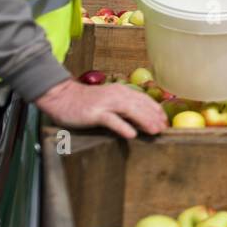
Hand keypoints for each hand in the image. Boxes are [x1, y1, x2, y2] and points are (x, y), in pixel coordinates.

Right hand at [36, 79, 166, 138]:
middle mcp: (116, 95)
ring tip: (155, 131)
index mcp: (121, 91)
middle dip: (155, 117)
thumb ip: (124, 107)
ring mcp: (105, 103)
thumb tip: (142, 120)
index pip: (145, 100)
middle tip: (165, 129)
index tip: (165, 122)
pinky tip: (131, 134)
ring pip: (130, 110)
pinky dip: (122, 126)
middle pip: (141, 105)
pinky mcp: (94, 113)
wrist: (61, 97)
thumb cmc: (86, 102)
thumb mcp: (109, 101)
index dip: (157, 111)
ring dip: (144, 121)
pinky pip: (111, 120)